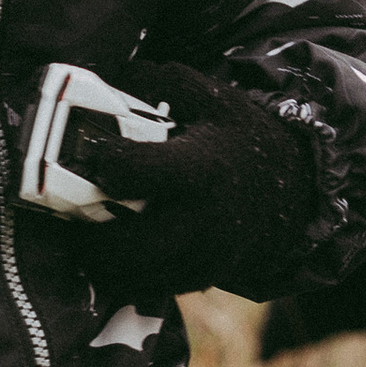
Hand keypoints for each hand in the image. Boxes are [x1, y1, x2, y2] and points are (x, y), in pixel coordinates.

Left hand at [67, 61, 322, 303]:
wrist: (296, 185)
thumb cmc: (239, 135)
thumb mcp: (209, 95)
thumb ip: (159, 82)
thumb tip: (108, 76)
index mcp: (200, 167)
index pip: (134, 171)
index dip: (104, 163)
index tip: (90, 155)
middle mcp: (205, 219)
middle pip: (130, 245)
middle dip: (90, 239)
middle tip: (69, 222)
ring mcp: (207, 254)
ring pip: (138, 277)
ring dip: (102, 265)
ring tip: (82, 244)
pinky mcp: (206, 277)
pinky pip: (154, 290)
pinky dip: (126, 280)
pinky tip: (111, 261)